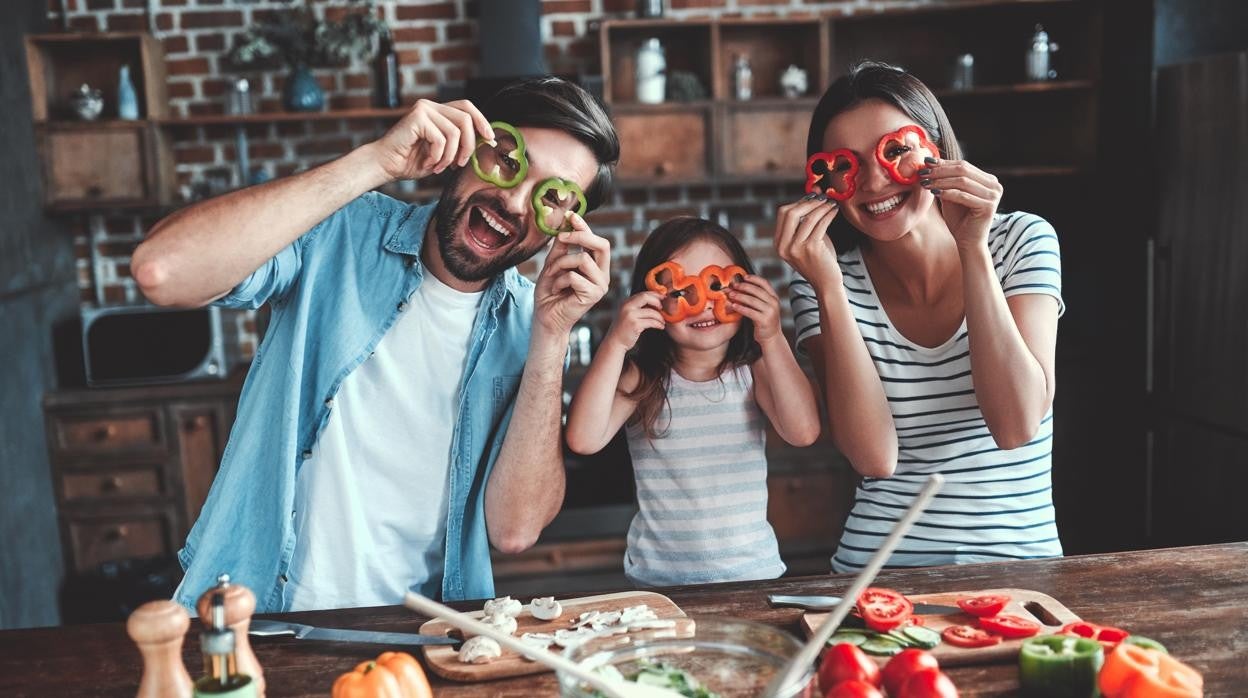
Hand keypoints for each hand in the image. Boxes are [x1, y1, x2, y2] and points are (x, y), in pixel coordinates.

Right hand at [372, 99, 494, 181]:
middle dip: (469, 145)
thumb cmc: (411, 161)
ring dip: (450, 156)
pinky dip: (437, 156)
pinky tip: (429, 162)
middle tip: (460, 164)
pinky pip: (440, 139)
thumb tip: (486, 140)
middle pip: (466, 119)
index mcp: (438, 111)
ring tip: (440, 166)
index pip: (467, 108)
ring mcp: (424, 109)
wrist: (386, 165)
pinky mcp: (417, 117)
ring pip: (455, 132)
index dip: (482, 121)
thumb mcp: (443, 152)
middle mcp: (431, 106)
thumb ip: (460, 143)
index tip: (490, 139)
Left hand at [533, 212, 610, 339]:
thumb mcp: (554, 263)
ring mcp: (600, 285)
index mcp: (596, 265)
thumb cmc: (549, 292)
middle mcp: (602, 274)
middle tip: (561, 236)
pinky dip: (559, 280)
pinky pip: (574, 276)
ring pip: (583, 259)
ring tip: (551, 274)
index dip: (585, 226)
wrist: (545, 317)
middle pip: (602, 245)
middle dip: (581, 235)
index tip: (570, 214)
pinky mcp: (593, 295)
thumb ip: (561, 246)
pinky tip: (556, 289)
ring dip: (560, 263)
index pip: (596, 240)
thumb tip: (566, 222)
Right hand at [604, 291, 664, 352]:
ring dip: (660, 317)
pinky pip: (651, 322)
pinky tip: (661, 326)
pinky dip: (658, 324)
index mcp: (626, 303)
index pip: (643, 293)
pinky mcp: (635, 325)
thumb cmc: (623, 330)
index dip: (654, 295)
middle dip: (657, 302)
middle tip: (663, 308)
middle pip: (646, 297)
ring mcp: (630, 315)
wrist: (615, 342)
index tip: (662, 298)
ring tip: (663, 321)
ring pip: (651, 311)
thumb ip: (637, 307)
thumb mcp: (627, 314)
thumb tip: (654, 302)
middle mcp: (627, 307)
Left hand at [727, 275, 782, 343]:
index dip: (754, 278)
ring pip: (752, 300)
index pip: (765, 283)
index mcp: (774, 297)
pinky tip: (733, 306)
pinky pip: (750, 312)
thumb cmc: (765, 321)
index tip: (744, 277)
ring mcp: (770, 312)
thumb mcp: (764, 307)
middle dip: (744, 287)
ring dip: (740, 296)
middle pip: (757, 290)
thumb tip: (741, 287)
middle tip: (734, 286)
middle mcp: (774, 303)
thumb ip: (757, 297)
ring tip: (731, 295)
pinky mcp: (764, 320)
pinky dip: (740, 308)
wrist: (771, 337)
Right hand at [774, 195, 841, 291]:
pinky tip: (835, 211)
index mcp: (779, 244)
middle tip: (822, 199)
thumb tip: (814, 193)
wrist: (826, 284)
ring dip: (821, 207)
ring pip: (808, 217)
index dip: (798, 202)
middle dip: (808, 203)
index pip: (783, 213)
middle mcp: (784, 246)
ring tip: (831, 204)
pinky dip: (829, 214)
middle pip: (791, 212)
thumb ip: (808, 220)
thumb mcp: (808, 239)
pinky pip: (820, 224)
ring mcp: (796, 248)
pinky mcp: (811, 249)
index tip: (812, 198)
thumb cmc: (819, 261)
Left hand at [921, 158, 1003, 248]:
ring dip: (941, 181)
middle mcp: (995, 185)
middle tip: (923, 173)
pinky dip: (947, 193)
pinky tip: (934, 193)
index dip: (943, 163)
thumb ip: (945, 180)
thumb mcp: (950, 195)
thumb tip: (928, 162)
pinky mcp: (989, 206)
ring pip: (962, 182)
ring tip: (925, 183)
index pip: (963, 165)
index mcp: (988, 180)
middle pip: (963, 170)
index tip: (925, 164)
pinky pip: (963, 195)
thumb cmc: (959, 219)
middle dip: (940, 171)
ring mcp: (994, 195)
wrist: (968, 242)